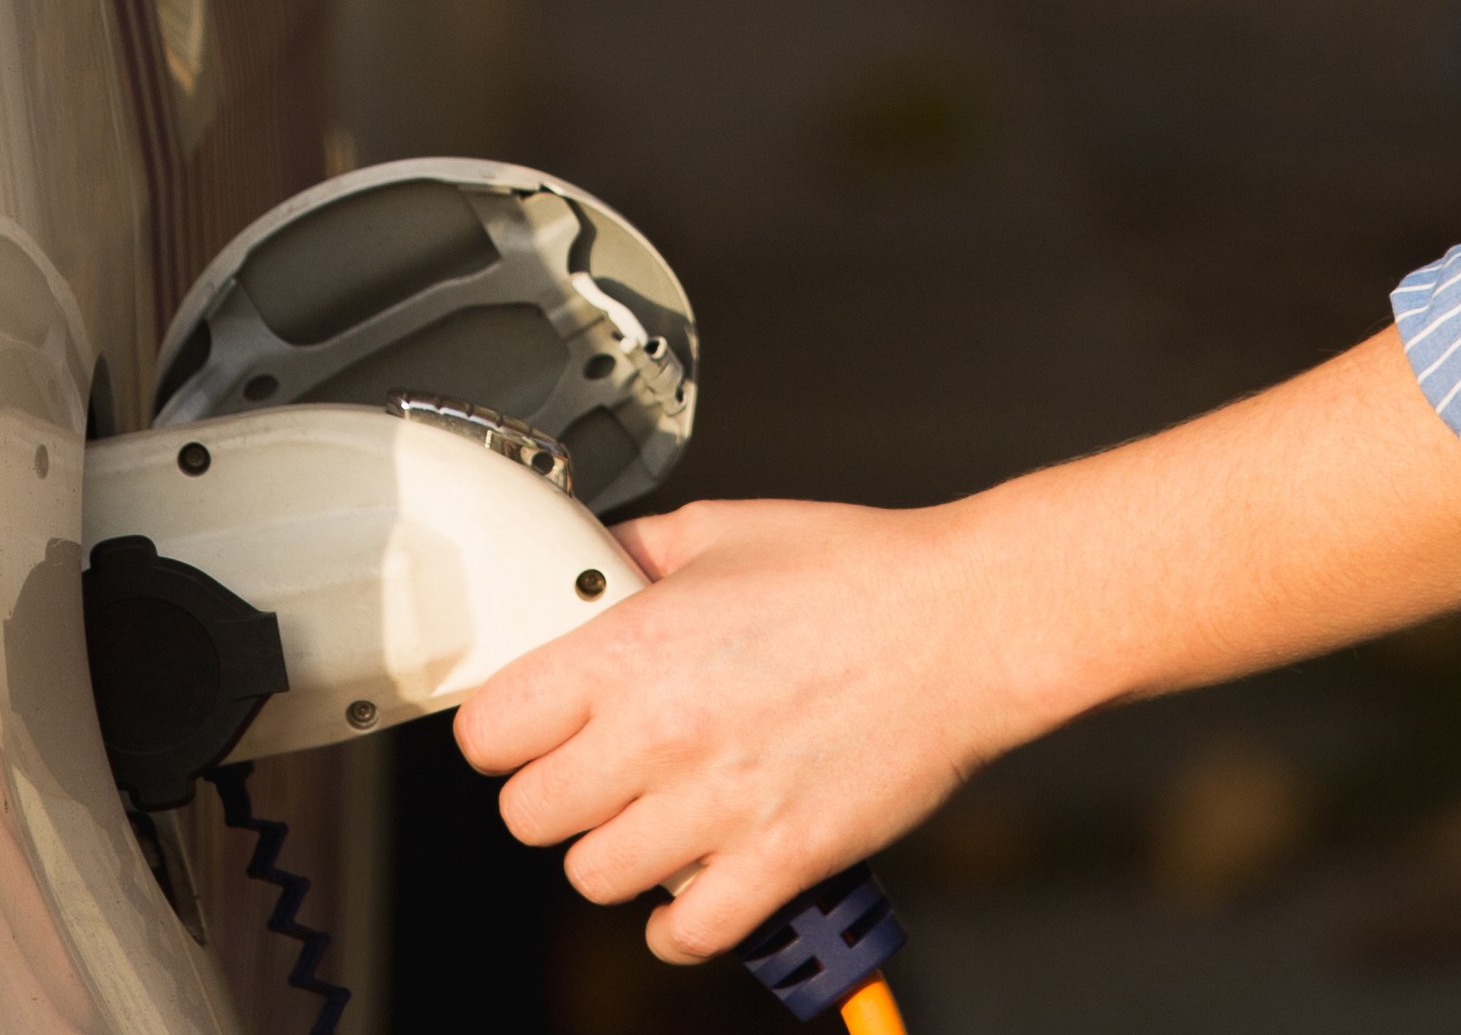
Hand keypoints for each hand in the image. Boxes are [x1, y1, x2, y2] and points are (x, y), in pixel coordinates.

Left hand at [456, 497, 1056, 963]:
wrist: (970, 622)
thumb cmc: (861, 570)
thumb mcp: (728, 529)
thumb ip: (638, 554)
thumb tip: (587, 573)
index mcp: (632, 648)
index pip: (489, 732)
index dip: (508, 730)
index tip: (534, 728)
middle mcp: (660, 733)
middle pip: (528, 815)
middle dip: (559, 792)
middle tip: (604, 769)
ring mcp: (718, 805)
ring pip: (594, 877)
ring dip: (619, 852)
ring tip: (660, 817)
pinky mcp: (779, 858)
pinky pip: (685, 932)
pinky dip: (682, 920)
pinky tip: (698, 879)